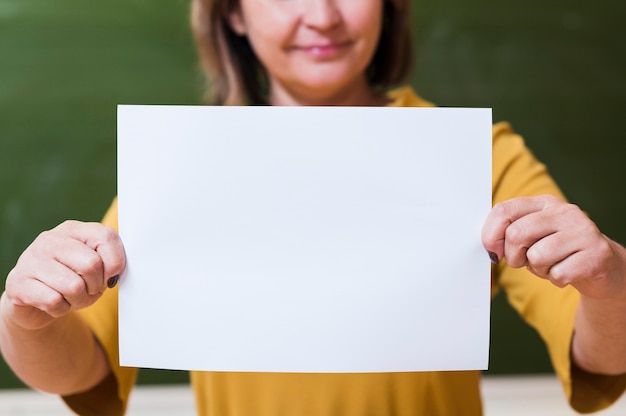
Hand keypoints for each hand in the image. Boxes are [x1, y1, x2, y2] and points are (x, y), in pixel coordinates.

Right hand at [2, 220, 125, 329]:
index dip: (116, 263)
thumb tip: (114, 272)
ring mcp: (31, 259)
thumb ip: (109, 261)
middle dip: (96, 285)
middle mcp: (50, 239)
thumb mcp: (94, 267)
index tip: (110, 275)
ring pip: (74, 286)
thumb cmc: (72, 280)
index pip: (106, 237)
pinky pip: (54, 302)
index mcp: (73, 229)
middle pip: (92, 264)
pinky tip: (55, 304)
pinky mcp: (18, 283)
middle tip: (89, 290)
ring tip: (72, 298)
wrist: (35, 302)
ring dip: (80, 300)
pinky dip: (61, 309)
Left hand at [481, 194, 625, 299]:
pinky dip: (556, 279)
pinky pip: (558, 274)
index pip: (504, 210)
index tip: (493, 251)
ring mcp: (583, 231)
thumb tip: (488, 246)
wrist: (603, 267)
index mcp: (544, 203)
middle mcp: (564, 212)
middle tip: (524, 262)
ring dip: (538, 270)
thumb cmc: (558, 251)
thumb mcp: (533, 235)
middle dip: (514, 256)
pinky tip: (567, 272)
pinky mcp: (596, 254)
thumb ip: (510, 232)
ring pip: (537, 256)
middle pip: (516, 234)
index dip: (490, 234)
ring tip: (551, 265)